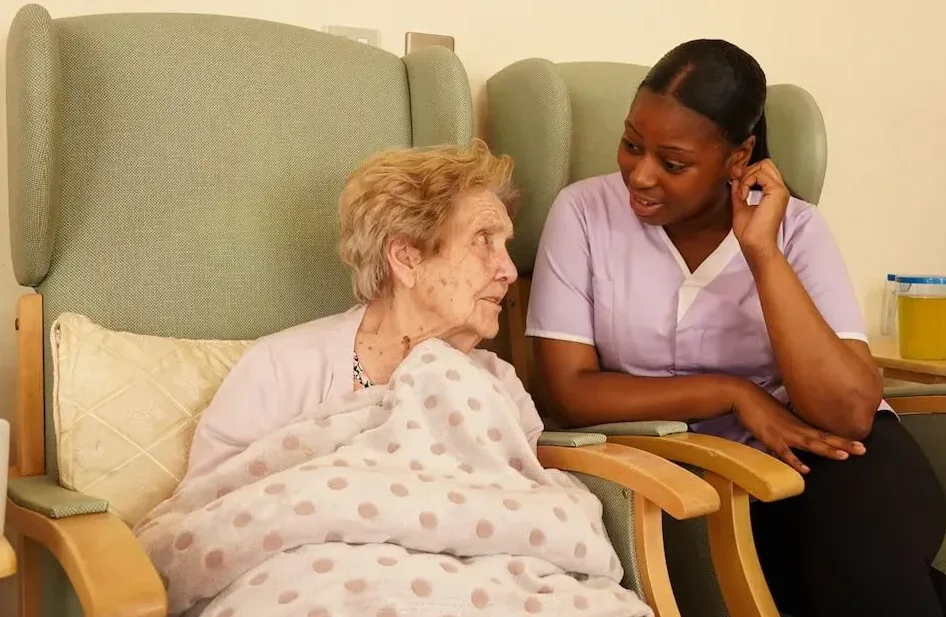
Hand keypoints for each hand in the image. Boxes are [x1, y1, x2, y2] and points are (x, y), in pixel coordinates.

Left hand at [730, 159, 789, 260]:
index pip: (764, 170)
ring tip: (741, 194)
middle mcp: (779, 190)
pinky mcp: (777, 192)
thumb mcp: (740, 207)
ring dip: (746, 177)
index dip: (748, 173)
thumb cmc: (750, 232)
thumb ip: (739, 192)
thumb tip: (735, 180)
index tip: (737, 184)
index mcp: (773, 194)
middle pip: (765, 163)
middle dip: (747, 171)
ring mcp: (780, 190)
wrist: (755, 244)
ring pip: (763, 165)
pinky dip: (747, 182)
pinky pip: (760, 174)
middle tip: (738, 186)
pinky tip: (743, 196)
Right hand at [732, 382, 865, 473]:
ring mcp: (784, 433)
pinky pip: (785, 452)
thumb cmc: (760, 405)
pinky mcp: (771, 438)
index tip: (860, 443)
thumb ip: (792, 425)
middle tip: (863, 450)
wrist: (744, 396)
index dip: (842, 439)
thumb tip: (801, 431)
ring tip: (844, 456)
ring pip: (810, 443)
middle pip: (823, 438)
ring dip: (827, 449)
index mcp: (799, 424)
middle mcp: (796, 428)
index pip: (824, 433)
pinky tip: (806, 470)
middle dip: (843, 444)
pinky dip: (795, 461)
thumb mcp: (781, 416)